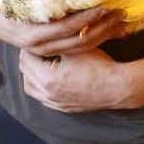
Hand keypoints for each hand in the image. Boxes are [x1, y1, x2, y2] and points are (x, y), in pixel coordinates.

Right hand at [0, 5, 125, 56]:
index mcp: (29, 30)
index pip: (65, 27)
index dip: (87, 18)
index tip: (106, 4)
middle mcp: (38, 45)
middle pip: (77, 40)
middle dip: (102, 27)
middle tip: (121, 12)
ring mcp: (44, 51)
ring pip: (79, 48)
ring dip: (103, 36)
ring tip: (122, 22)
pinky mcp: (51, 51)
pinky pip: (76, 50)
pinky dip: (95, 40)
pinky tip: (110, 30)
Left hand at [20, 48, 141, 112]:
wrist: (117, 87)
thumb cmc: (99, 65)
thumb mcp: (75, 48)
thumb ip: (55, 41)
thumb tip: (42, 34)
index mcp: (47, 78)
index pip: (25, 58)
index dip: (30, 46)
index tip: (37, 38)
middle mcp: (47, 94)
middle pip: (25, 73)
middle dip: (29, 58)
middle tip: (38, 47)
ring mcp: (55, 103)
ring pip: (30, 88)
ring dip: (32, 74)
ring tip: (42, 63)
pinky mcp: (63, 108)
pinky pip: (43, 99)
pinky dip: (41, 88)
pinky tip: (50, 78)